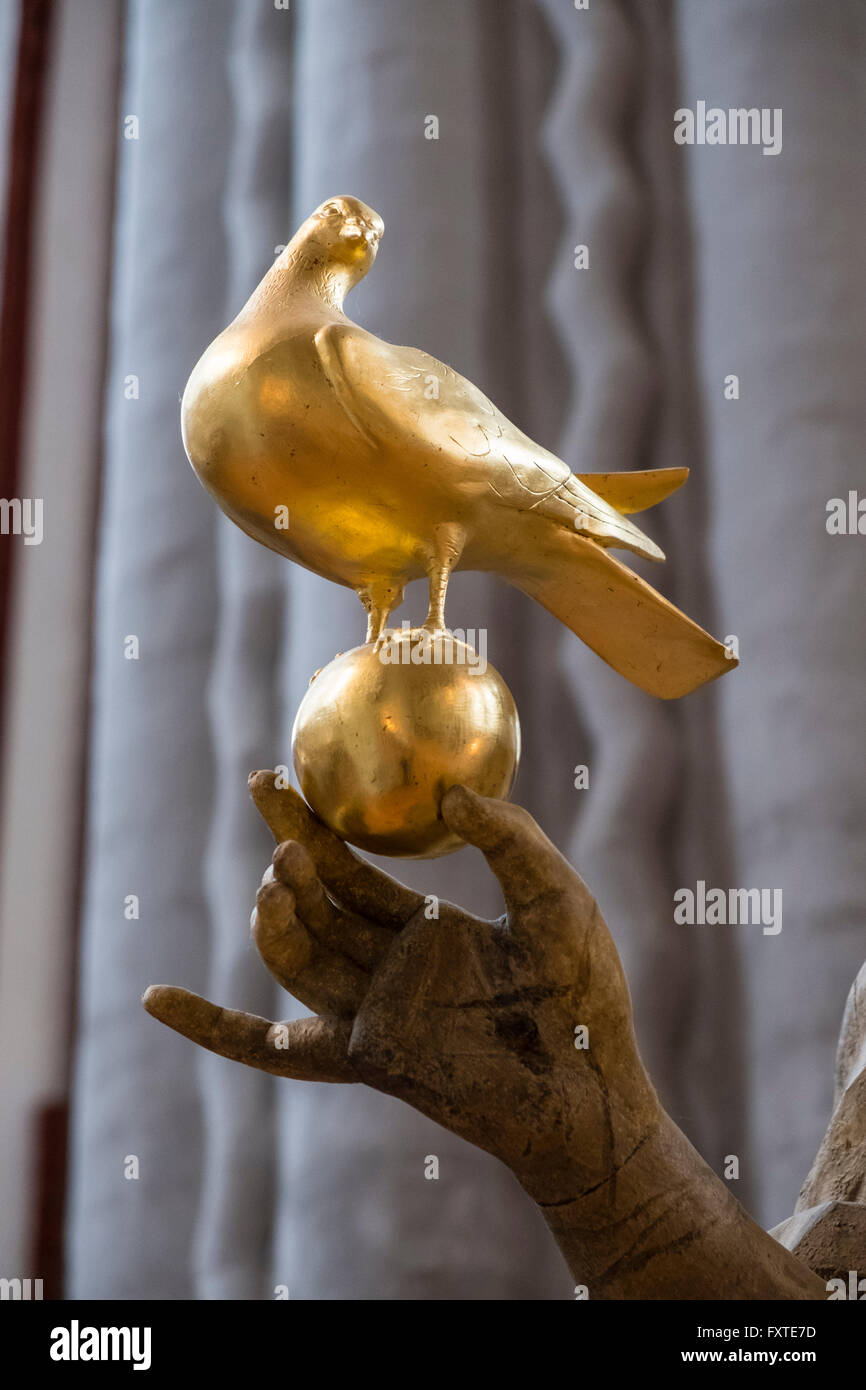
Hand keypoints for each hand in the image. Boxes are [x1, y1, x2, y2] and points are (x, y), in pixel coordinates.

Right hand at [144, 773, 659, 1198]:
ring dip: (276, 909)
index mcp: (425, 931)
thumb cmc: (586, 997)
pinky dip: (211, 1027)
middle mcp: (387, 971)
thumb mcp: (557, 897)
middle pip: (313, 903)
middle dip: (285, 847)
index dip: (311, 823)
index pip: (349, 869)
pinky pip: (272, 1047)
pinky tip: (158, 999)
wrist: (592, 1090)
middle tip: (270, 790)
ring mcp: (370, 1015)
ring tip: (284, 868)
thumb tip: (448, 798)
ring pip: (295, 954)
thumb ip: (511, 839)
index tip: (279, 775)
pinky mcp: (364, 1056)